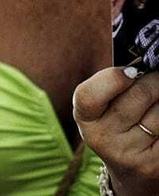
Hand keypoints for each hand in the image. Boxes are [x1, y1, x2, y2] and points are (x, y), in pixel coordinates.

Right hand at [74, 66, 158, 193]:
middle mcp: (103, 139)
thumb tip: (140, 66)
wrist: (129, 169)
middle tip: (155, 77)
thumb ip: (113, 86)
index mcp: (85, 119)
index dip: (113, 78)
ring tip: (156, 101)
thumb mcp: (103, 107)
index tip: (131, 71)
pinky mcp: (155, 163)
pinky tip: (158, 117)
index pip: (90, 96)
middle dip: (152, 81)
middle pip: (138, 96)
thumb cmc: (116, 124)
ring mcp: (130, 154)